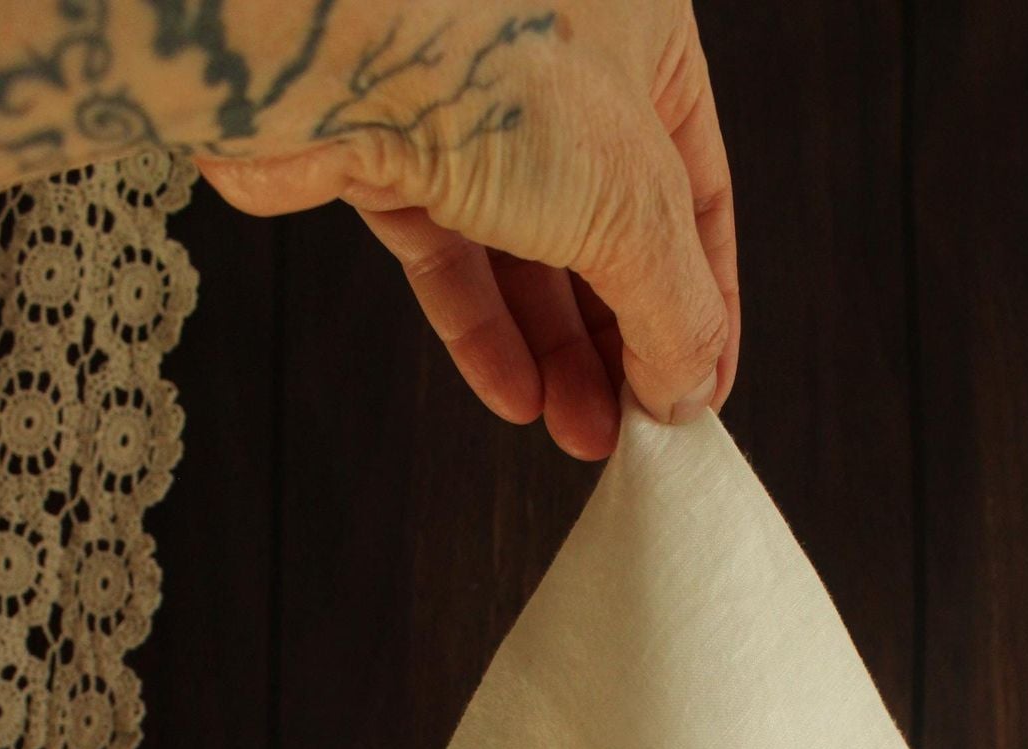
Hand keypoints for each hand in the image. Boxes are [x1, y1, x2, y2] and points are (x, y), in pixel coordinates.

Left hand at [193, 2, 737, 459]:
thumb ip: (676, 307)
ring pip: (527, 255)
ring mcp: (465, 110)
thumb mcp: (631, 205)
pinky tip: (515, 394)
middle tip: (634, 424)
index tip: (697, 387)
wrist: (323, 37)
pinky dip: (483, 332)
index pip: (695, 191)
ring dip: (557, 355)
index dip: (704, 300)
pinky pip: (448, 259)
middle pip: (609, 233)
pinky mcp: (386, 150)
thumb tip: (689, 386)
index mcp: (644, 37)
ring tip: (582, 431)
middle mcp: (556, 66)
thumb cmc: (486, 61)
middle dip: (622, 344)